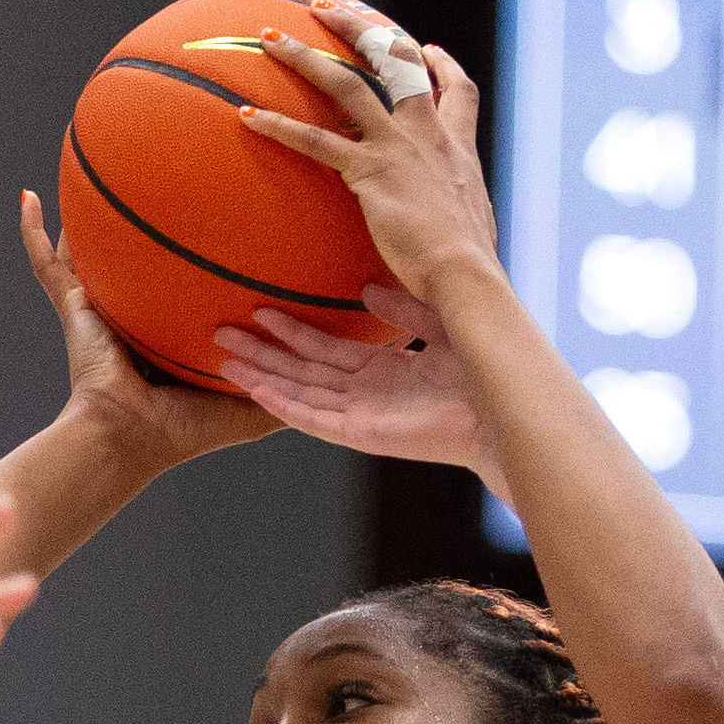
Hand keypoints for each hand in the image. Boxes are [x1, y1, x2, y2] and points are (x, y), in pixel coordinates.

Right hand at [24, 190, 271, 473]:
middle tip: (160, 180)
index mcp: (173, 335)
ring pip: (93, 254)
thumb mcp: (253, 406)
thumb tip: (346, 368)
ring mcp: (102, 308)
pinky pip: (48, 265)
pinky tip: (26, 198)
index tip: (227, 219)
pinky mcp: (75, 306)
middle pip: (142, 262)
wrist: (131, 437)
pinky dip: (33, 234)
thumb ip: (293, 383)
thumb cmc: (188, 430)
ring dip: (89, 220)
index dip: (204, 261)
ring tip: (87, 173)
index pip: (189, 290)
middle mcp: (137, 316)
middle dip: (148, 229)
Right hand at [213, 285, 486, 471]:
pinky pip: (313, 419)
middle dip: (262, 353)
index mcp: (385, 372)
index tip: (259, 310)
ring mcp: (362, 416)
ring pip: (299, 393)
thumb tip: (366, 289)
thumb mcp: (436, 324)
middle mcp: (367, 395)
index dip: (291, 330)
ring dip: (261, 377)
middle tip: (221, 334)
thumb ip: (402, 309)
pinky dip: (283, 405)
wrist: (501, 408)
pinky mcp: (362, 434)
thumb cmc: (482, 371)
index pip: (325, 349)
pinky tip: (256, 389)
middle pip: (301, 371)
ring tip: (223, 360)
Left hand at [241, 0, 501, 299]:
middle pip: (397, 62)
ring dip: (306, 56)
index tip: (428, 48)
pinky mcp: (368, 171)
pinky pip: (315, 141)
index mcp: (459, 151)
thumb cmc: (468, 273)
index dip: (442, 65)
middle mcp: (429, 136)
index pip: (458, 92)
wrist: (465, 275)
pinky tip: (247, 116)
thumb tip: (420, 263)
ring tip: (271, 38)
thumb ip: (444, 233)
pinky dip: (279, 126)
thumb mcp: (469, 240)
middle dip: (362, 29)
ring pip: (348, 85)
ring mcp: (397, 148)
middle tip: (330, 10)